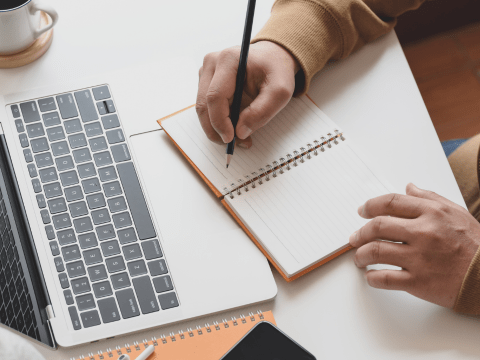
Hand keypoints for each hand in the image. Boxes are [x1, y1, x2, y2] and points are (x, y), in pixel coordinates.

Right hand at [196, 41, 299, 147]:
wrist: (273, 58)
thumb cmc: (276, 71)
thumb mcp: (280, 91)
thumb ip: (262, 111)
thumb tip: (240, 132)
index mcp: (228, 60)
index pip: (215, 96)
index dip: (220, 121)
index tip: (231, 139)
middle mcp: (212, 63)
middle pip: (204, 105)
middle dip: (216, 130)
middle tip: (234, 144)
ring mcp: (206, 72)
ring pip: (203, 109)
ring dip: (217, 128)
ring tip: (239, 138)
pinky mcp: (206, 81)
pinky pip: (207, 108)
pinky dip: (218, 122)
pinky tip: (234, 127)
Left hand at [349, 183, 479, 307]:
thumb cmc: (475, 245)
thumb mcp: (456, 213)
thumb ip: (429, 198)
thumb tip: (408, 187)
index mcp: (431, 214)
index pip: (390, 203)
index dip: (370, 206)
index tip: (362, 211)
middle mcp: (423, 233)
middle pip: (377, 227)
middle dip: (360, 232)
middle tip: (354, 238)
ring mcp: (419, 258)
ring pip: (376, 252)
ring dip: (361, 255)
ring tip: (359, 258)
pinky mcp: (419, 282)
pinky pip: (385, 278)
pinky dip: (372, 278)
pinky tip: (370, 276)